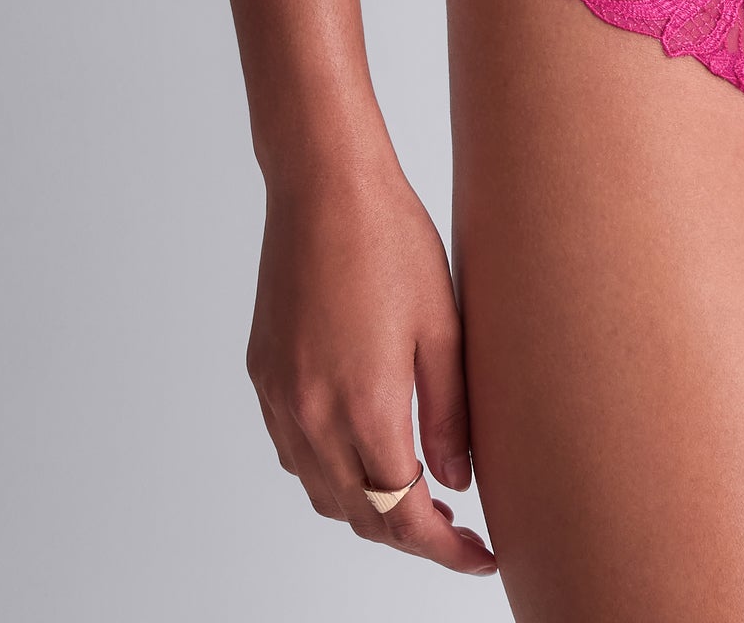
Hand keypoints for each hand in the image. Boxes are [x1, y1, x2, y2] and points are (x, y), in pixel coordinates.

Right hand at [246, 155, 496, 576]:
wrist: (322, 186)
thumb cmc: (390, 240)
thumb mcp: (444, 327)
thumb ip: (450, 415)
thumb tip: (457, 484)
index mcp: (364, 408)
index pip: (405, 516)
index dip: (445, 549)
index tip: (480, 556)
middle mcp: (312, 417)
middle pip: (361, 516)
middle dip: (410, 536)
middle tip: (458, 533)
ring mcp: (280, 400)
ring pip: (322, 493)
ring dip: (367, 510)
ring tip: (417, 498)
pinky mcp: (263, 377)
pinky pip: (294, 454)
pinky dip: (330, 473)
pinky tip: (363, 452)